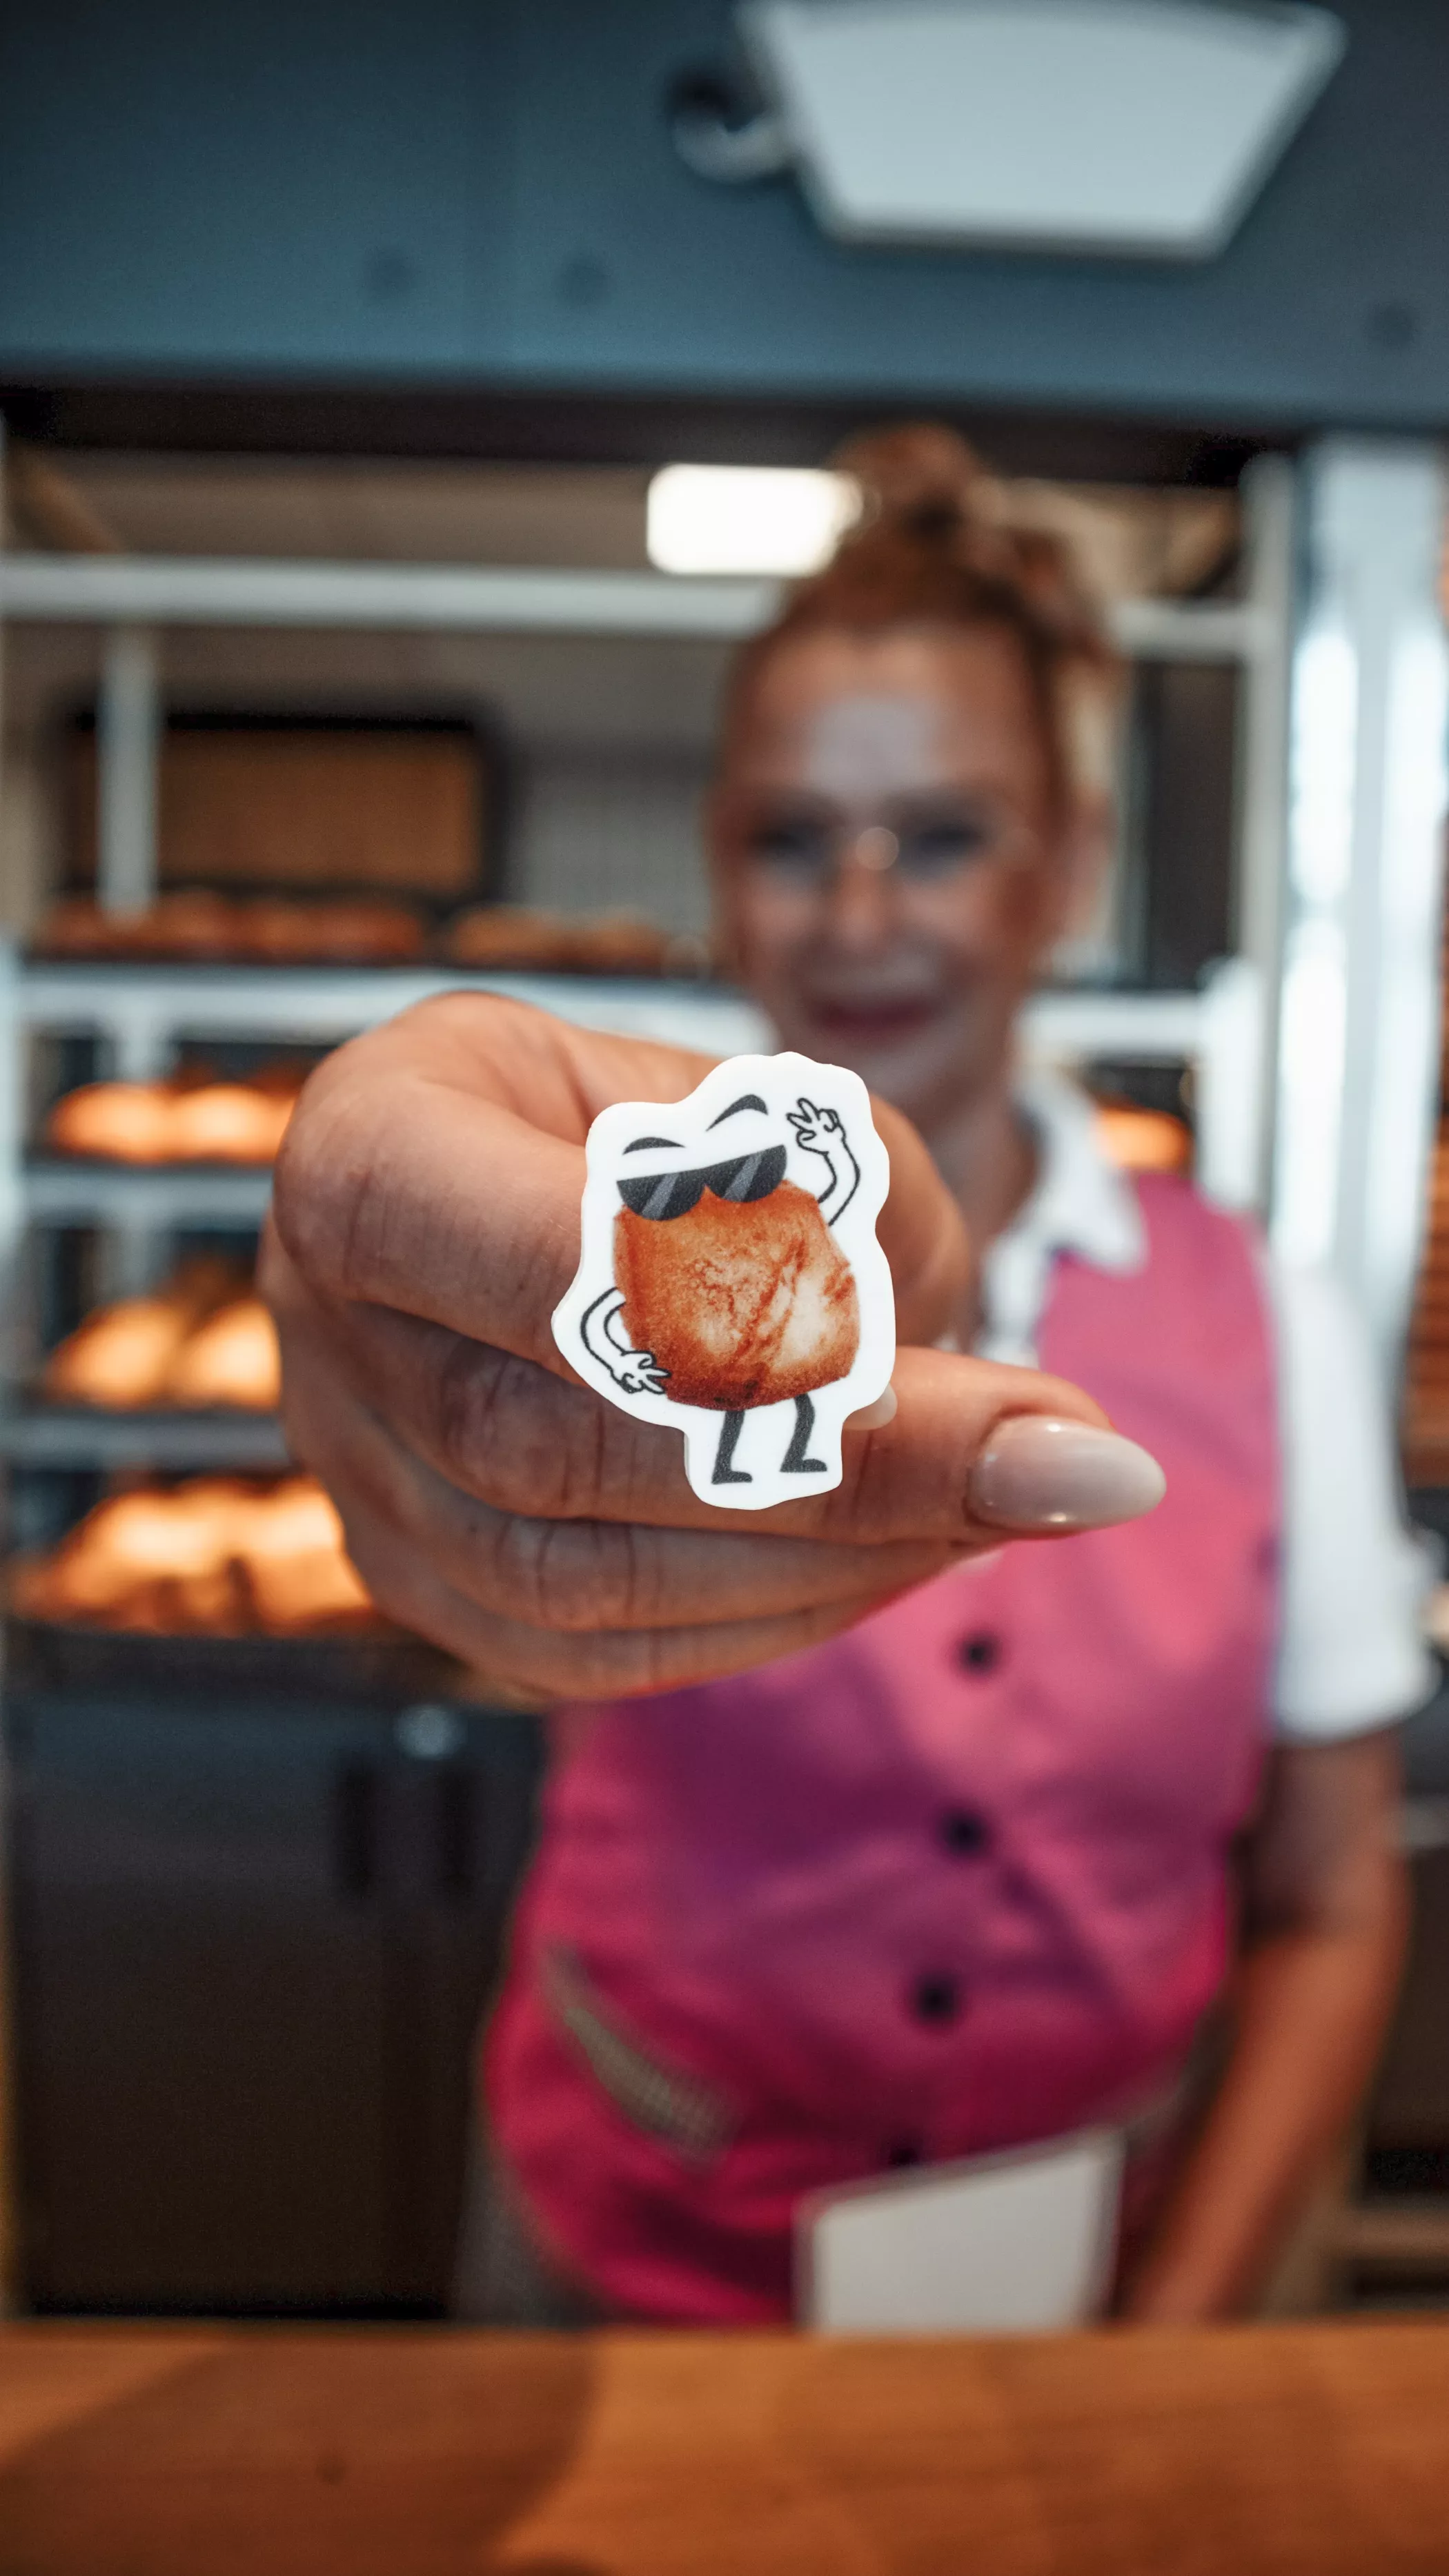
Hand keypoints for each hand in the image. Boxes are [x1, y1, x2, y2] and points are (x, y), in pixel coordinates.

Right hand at [263, 996, 1161, 1701]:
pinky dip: (767, 1619)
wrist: (526, 1194)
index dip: (793, 1347)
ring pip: (577, 1585)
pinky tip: (900, 1560)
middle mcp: (324, 1320)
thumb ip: (870, 1221)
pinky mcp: (411, 1575)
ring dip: (826, 1565)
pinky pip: (584, 1655)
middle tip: (1063, 1464)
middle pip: (567, 1450)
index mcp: (374, 1148)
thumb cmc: (642, 1132)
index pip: (567, 1273)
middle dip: (847, 1477)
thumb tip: (1003, 1424)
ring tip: (1010, 1505)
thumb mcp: (767, 1103)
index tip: (1018, 1399)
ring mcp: (351, 1468)